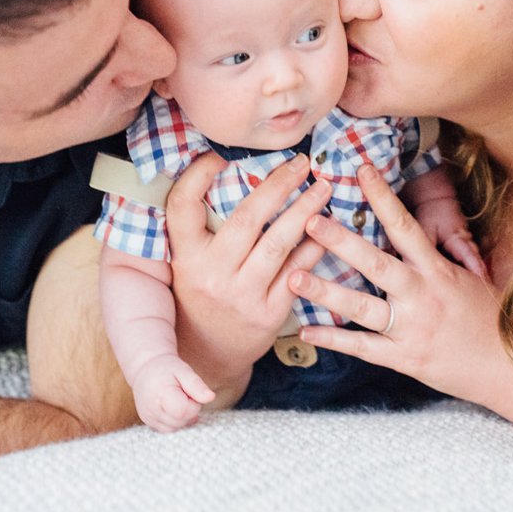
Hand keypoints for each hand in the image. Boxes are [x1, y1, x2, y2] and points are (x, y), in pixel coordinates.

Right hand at [130, 353, 214, 432]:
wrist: (145, 369)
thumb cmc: (166, 368)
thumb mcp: (183, 370)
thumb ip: (196, 385)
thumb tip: (210, 398)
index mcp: (160, 394)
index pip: (184, 411)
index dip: (193, 403)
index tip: (189, 392)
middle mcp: (151, 409)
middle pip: (181, 421)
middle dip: (188, 410)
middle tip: (182, 393)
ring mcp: (148, 418)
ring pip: (176, 428)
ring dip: (182, 417)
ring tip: (176, 399)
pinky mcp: (148, 423)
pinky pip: (168, 429)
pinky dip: (174, 421)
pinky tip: (172, 407)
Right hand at [166, 152, 328, 398]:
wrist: (207, 355)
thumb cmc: (200, 296)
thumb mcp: (186, 263)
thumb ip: (198, 227)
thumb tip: (218, 167)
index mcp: (185, 257)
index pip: (183, 207)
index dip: (197, 176)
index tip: (219, 156)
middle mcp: (211, 275)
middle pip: (246, 220)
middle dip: (277, 186)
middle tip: (301, 163)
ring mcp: (241, 296)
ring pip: (278, 244)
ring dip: (305, 211)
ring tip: (324, 188)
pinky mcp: (269, 314)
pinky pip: (297, 273)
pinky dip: (314, 248)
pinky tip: (329, 227)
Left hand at [291, 165, 508, 405]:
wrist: (509, 367)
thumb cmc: (489, 317)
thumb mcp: (467, 279)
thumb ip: (439, 256)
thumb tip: (412, 226)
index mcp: (437, 271)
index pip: (405, 226)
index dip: (383, 197)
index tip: (361, 170)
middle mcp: (422, 296)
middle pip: (376, 264)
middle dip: (341, 242)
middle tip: (310, 221)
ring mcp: (411, 328)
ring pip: (362, 308)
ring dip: (325, 293)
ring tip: (292, 277)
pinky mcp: (404, 358)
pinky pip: (363, 348)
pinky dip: (333, 340)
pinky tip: (305, 332)